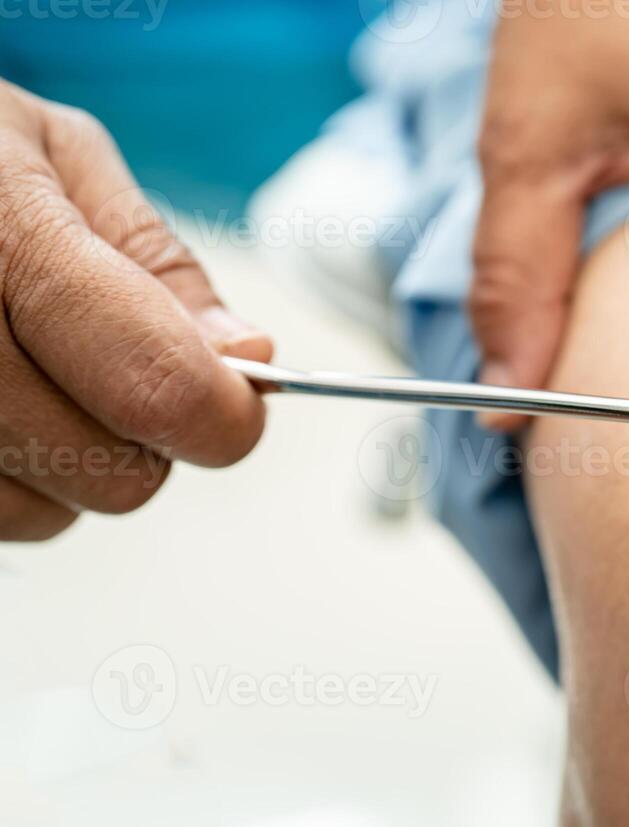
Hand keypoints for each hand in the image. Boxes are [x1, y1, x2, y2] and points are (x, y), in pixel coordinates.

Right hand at [0, 80, 270, 540]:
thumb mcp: (51, 153)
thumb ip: (155, 262)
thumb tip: (246, 357)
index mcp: (1, 229)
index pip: (152, 381)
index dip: (220, 414)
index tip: (234, 404)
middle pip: (109, 469)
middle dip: (142, 436)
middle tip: (109, 364)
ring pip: (45, 513)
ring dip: (66, 465)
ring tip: (30, 372)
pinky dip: (9, 480)